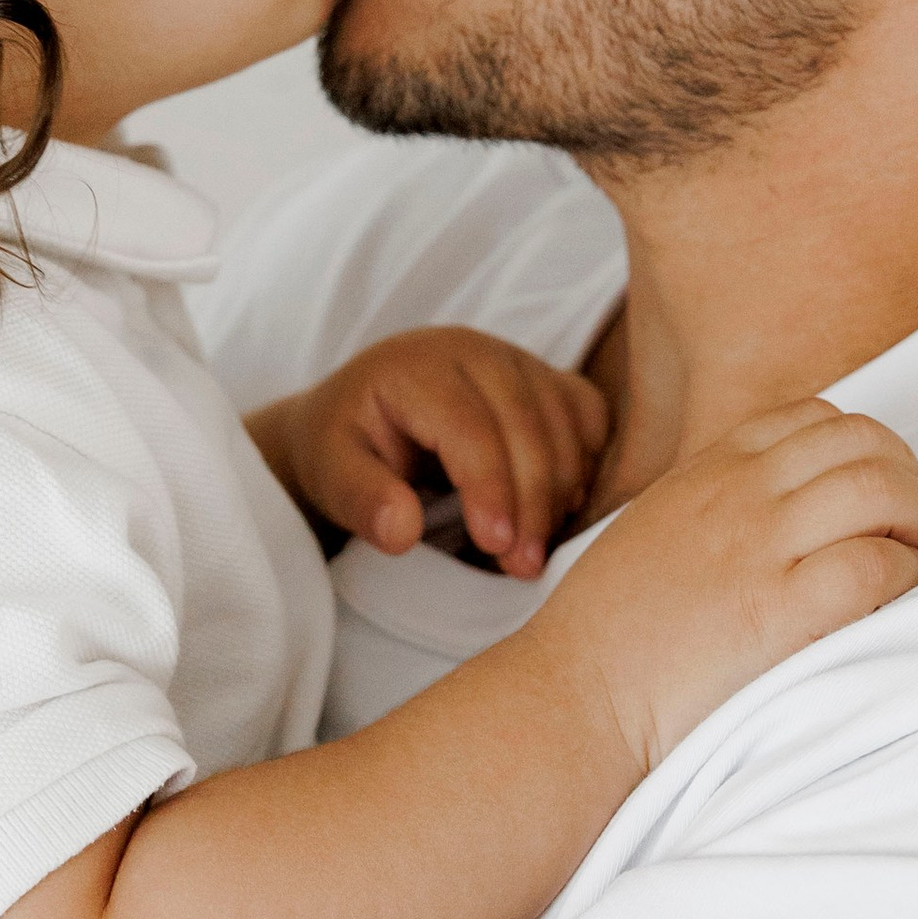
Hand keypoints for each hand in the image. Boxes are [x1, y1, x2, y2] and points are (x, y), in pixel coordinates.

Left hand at [252, 329, 610, 579]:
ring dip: (563, 492)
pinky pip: (588, 414)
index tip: (497, 547)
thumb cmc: (345, 445)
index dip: (491, 490)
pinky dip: (587, 462)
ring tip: (538, 551)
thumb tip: (402, 532)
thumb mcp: (329, 474)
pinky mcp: (544, 377)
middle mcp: (475, 351)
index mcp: (419, 366)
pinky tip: (562, 511)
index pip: (471, 428)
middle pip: (527, 425)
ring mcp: (517, 360)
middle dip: (533, 503)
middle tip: (523, 567)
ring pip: (566, 421)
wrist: (360, 412)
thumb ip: (361, 500)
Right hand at [531, 400, 917, 775]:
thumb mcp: (658, 529)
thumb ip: (717, 505)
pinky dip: (905, 578)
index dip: (868, 449)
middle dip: (908, 480)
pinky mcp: (777, 611)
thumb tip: (785, 508)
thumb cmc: (611, 632)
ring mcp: (758, 548)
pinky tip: (892, 603)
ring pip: (882, 490)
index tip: (873, 497)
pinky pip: (875, 566)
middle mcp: (738, 496)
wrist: (575, 696)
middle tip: (909, 532)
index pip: (817, 416)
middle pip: (865, 442)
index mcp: (708, 472)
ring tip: (910, 566)